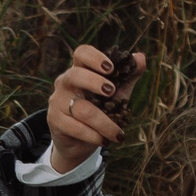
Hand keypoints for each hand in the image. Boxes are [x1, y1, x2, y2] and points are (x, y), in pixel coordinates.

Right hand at [47, 44, 144, 175]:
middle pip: (76, 75)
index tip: (111, 68)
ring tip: (118, 134)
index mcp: (80, 70)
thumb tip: (141, 58)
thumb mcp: (116, 94)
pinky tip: (103, 140)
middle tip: (111, 92)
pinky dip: (92, 135)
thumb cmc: (99, 111)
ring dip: (104, 123)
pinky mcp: (54, 120)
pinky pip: (75, 127)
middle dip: (95, 82)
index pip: (81, 53)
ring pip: (81, 108)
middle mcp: (65, 82)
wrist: (80, 142)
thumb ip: (128, 77)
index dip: (94, 57)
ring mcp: (57, 101)